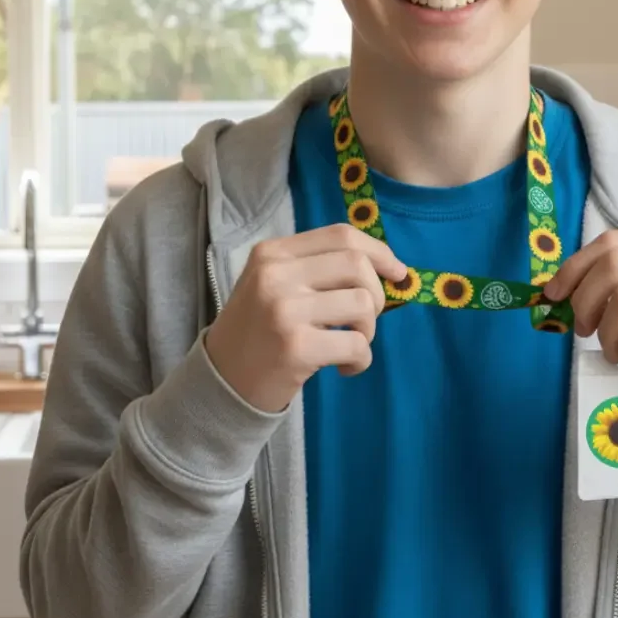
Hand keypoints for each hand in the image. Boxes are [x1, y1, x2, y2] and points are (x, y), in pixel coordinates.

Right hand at [205, 223, 407, 412]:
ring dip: (368, 330)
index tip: (397, 272)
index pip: (341, 235)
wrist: (220, 382)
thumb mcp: (274, 285)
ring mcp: (284, 310)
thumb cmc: (258, 331)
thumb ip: (318, 269)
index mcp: (272, 253)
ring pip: (362, 303)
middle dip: (377, 293)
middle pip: (356, 264)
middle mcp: (276, 275)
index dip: (379, 251)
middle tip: (365, 319)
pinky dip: (361, 359)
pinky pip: (356, 345)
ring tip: (350, 344)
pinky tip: (343, 368)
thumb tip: (388, 267)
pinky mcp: (296, 348)